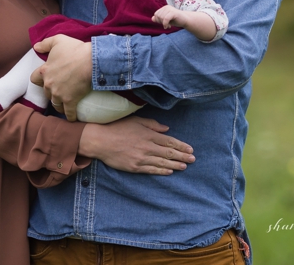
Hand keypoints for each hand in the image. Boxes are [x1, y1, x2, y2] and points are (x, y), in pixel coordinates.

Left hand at [32, 35, 93, 120]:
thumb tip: (35, 47)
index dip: (39, 79)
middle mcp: (49, 84)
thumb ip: (45, 43)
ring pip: (55, 103)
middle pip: (45, 92)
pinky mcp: (70, 101)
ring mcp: (59, 94)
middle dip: (51, 91)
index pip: (34, 79)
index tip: (45, 79)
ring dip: (59, 104)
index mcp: (44, 71)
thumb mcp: (58, 40)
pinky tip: (73, 118)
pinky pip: (68, 112)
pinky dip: (70, 116)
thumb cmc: (75, 49)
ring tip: (64, 104)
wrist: (91, 60)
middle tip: (58, 89)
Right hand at [79, 117, 195, 174]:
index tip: (190, 149)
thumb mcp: (136, 121)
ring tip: (185, 166)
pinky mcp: (134, 167)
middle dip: (182, 156)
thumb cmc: (117, 128)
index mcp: (149, 135)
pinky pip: (151, 170)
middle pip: (169, 153)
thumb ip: (153, 125)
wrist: (100, 140)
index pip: (169, 142)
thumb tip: (166, 129)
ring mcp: (141, 158)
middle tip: (193, 159)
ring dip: (175, 165)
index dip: (181, 146)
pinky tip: (169, 171)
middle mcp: (147, 147)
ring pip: (162, 163)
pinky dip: (161, 171)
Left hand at [152, 5, 182, 28]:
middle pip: (158, 16)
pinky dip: (165, 24)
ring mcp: (170, 9)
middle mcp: (166, 7)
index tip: (164, 24)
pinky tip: (168, 27)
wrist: (186, 20)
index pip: (156, 14)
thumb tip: (152, 18)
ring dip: (164, 24)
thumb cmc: (175, 20)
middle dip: (161, 22)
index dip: (158, 21)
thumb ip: (159, 19)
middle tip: (167, 25)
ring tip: (168, 26)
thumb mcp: (166, 20)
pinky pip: (165, 18)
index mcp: (164, 8)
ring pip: (161, 17)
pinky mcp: (173, 12)